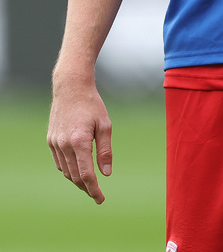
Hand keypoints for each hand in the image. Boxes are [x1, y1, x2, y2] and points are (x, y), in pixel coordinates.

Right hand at [47, 80, 112, 203]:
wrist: (70, 87)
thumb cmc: (91, 104)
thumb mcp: (105, 125)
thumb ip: (105, 151)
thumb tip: (106, 173)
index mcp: (80, 141)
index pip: (86, 174)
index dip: (93, 189)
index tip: (100, 199)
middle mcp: (64, 144)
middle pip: (75, 176)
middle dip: (86, 188)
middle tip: (97, 194)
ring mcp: (55, 143)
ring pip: (66, 171)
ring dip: (77, 180)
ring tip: (89, 183)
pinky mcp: (51, 140)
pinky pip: (59, 162)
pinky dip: (68, 169)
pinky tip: (78, 168)